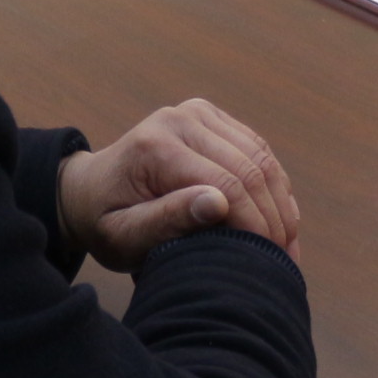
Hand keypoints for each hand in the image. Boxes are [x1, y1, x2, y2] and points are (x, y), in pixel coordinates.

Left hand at [57, 99, 299, 270]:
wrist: (90, 191)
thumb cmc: (105, 222)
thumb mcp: (123, 236)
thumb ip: (166, 221)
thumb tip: (219, 203)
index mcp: (156, 146)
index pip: (225, 184)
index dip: (253, 226)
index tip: (265, 264)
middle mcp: (180, 119)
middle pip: (249, 168)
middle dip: (273, 218)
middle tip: (284, 263)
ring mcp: (199, 113)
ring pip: (261, 157)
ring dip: (280, 203)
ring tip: (287, 248)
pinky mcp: (213, 118)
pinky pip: (258, 149)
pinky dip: (274, 185)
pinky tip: (282, 219)